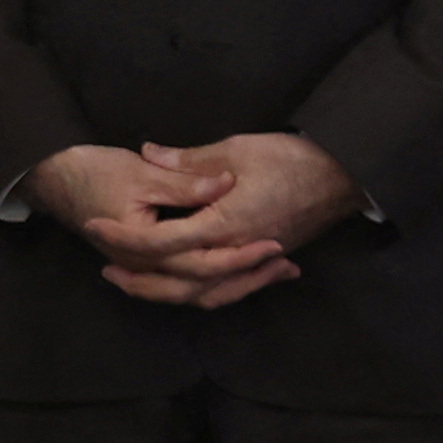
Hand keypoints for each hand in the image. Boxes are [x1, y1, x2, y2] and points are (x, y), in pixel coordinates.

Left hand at [32, 130, 357, 310]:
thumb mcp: (237, 150)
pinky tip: (191, 286)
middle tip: (107, 272)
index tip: (95, 225)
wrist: (347, 175)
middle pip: (180, 282)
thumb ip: (190, 161)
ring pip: (206, 292)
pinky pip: (230, 288)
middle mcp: (238, 252)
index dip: (125, 236)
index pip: (164, 242)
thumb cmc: (295, 158)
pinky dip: (206, 291)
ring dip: (170, 292)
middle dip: (141, 280)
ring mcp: (255, 260)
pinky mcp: (267, 260)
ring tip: (139, 284)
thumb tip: (150, 154)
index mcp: (224, 225)